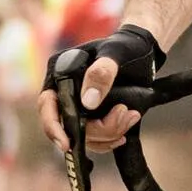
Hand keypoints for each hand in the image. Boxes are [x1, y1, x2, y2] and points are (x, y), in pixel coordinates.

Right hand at [47, 27, 162, 153]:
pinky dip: (111, 138)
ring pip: (86, 136)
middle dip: (98, 129)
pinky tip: (126, 126)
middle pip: (69, 126)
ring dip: (110, 132)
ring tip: (131, 115)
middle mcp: (65, 92)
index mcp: (60, 72)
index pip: (47, 104)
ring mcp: (79, 107)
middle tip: (124, 114)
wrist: (144, 52)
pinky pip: (96, 139)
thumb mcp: (116, 53)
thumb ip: (102, 73)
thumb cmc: (127, 46)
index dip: (53, 126)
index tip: (66, 144)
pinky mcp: (94, 117)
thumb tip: (88, 102)